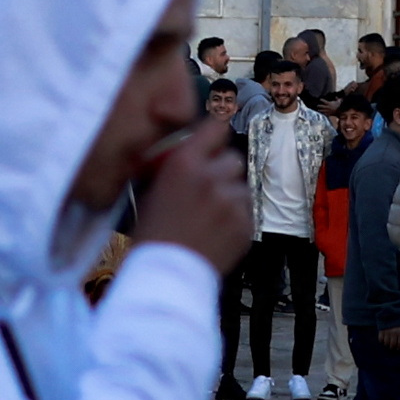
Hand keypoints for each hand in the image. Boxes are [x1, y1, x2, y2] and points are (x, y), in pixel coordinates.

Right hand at [133, 104, 252, 274]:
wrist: (166, 276)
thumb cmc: (153, 236)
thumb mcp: (154, 190)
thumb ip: (177, 167)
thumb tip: (193, 153)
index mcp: (184, 163)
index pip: (215, 128)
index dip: (219, 127)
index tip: (223, 123)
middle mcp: (211, 176)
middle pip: (232, 159)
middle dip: (222, 171)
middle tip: (208, 190)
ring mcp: (231, 201)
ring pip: (241, 186)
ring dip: (230, 196)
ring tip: (210, 218)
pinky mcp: (245, 224)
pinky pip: (246, 211)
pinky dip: (236, 219)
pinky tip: (216, 232)